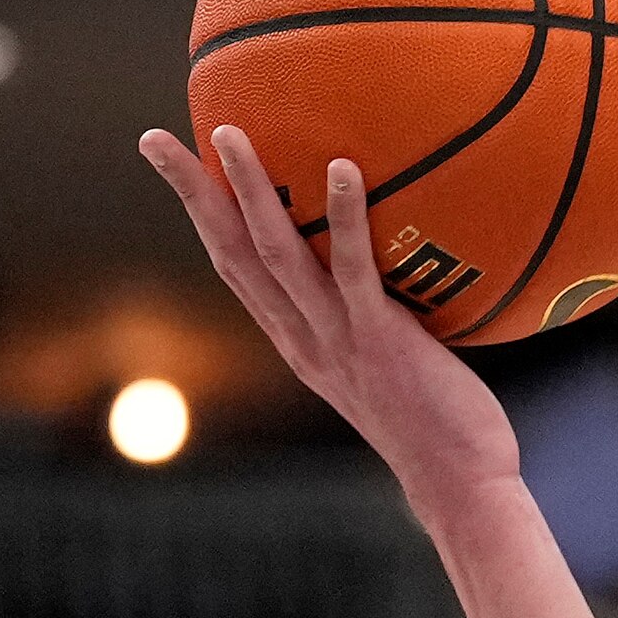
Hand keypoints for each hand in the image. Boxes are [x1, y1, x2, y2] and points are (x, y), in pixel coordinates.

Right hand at [135, 123, 523, 513]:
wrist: (461, 484)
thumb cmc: (440, 424)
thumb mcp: (391, 366)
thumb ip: (378, 320)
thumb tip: (402, 265)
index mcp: (298, 342)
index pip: (235, 271)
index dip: (203, 220)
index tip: (178, 171)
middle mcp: (303, 339)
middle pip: (230, 254)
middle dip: (192, 195)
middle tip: (156, 139)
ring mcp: (337, 340)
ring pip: (276, 254)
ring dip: (250, 192)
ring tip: (230, 134)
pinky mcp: (379, 342)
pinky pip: (355, 270)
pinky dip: (345, 218)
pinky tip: (343, 167)